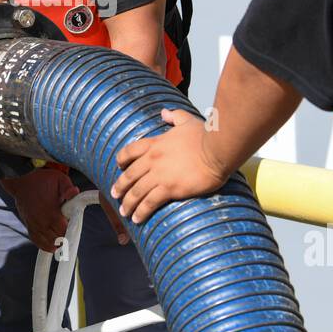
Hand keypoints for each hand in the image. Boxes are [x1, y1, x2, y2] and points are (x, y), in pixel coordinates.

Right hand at [1, 169, 79, 252]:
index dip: (70, 230)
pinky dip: (45, 245)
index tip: (73, 224)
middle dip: (65, 236)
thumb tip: (74, 193)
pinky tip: (53, 245)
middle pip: (56, 239)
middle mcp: (40, 221)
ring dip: (56, 242)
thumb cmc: (41, 180)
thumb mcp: (58, 179)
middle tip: (69, 228)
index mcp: (49, 211)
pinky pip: (37, 241)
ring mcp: (33, 225)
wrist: (20, 181)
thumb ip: (68, 187)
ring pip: (47, 243)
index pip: (62, 229)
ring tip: (63, 237)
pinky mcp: (29, 226)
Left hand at [113, 109, 229, 223]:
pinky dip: (141, 212)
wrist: (217, 150)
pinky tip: (137, 219)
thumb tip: (164, 112)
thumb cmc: (205, 136)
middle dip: (120, 187)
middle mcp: (153, 159)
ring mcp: (160, 175)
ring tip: (124, 212)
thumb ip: (174, 116)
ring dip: (128, 203)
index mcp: (155, 143)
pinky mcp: (170, 189)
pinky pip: (150, 203)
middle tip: (115, 195)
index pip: (130, 151)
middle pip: (129, 175)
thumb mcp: (187, 120)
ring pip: (136, 192)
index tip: (119, 167)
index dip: (122, 160)